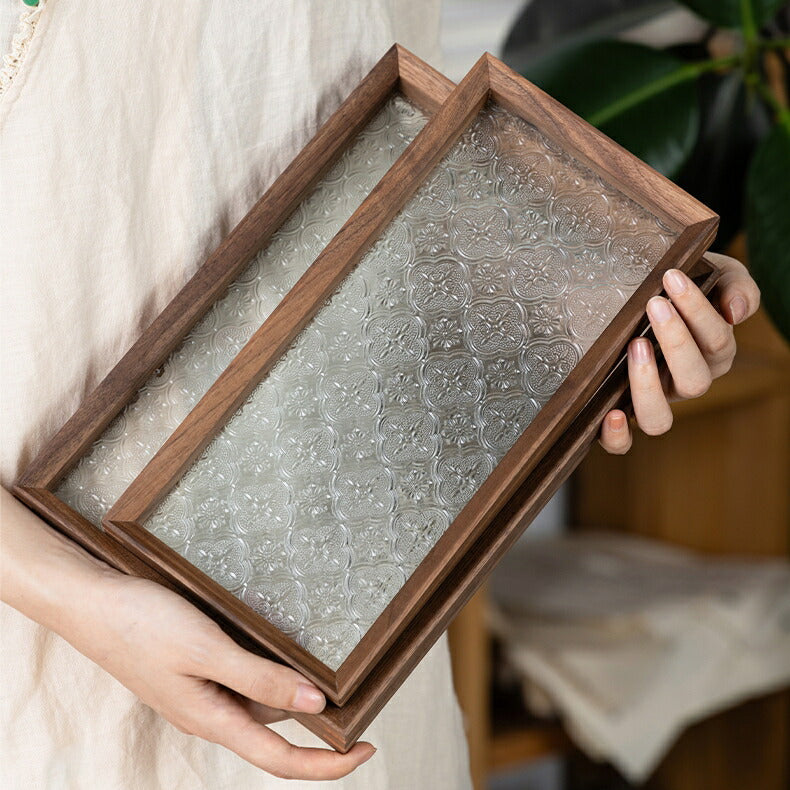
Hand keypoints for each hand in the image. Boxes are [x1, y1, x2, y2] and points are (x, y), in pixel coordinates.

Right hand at [1, 490, 374, 779]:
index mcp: (212, 720)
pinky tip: (284, 645)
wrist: (92, 602)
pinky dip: (270, 667)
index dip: (326, 765)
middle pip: (275, 731)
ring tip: (331, 666)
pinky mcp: (196, 666)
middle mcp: (211, 711)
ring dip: (294, 689)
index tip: (368, 747)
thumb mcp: (207, 652)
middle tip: (359, 694)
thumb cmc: (141, 626)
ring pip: (260, 700)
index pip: (279, 759)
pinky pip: (243, 676)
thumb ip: (259, 681)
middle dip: (318, 722)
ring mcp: (202, 689)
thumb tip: (314, 705)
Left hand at [599, 252, 760, 453]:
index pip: (716, 339)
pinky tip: (612, 413)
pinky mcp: (620, 414)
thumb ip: (735, 286)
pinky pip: (622, 443)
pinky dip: (619, 437)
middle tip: (655, 304)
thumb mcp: (715, 275)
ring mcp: (653, 401)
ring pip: (659, 419)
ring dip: (647, 385)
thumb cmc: (675, 286)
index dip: (698, 310)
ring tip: (635, 345)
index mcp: (712, 354)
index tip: (673, 277)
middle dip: (677, 342)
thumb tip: (736, 311)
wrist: (639, 295)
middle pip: (694, 381)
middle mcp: (685, 383)